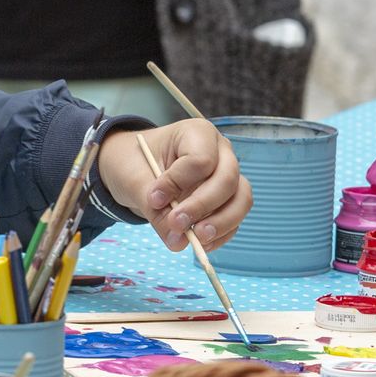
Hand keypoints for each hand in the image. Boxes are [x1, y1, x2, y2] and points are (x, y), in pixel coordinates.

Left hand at [97, 119, 250, 252]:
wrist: (135, 169)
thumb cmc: (135, 163)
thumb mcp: (135, 180)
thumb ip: (154, 209)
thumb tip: (178, 242)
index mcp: (197, 133)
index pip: (201, 159)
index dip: (179, 183)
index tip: (154, 198)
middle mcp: (220, 152)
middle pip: (227, 179)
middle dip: (202, 206)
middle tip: (176, 223)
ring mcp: (228, 176)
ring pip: (240, 200)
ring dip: (221, 223)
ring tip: (196, 239)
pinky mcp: (227, 200)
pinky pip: (234, 218)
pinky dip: (221, 234)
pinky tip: (200, 243)